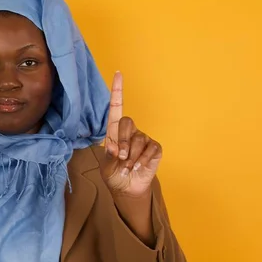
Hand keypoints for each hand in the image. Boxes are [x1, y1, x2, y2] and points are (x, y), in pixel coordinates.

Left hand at [101, 71, 162, 197]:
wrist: (127, 188)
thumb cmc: (115, 174)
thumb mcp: (107, 166)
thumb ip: (109, 156)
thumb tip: (115, 148)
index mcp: (114, 132)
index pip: (116, 107)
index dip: (117, 90)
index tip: (118, 73)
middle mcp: (129, 131)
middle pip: (126, 122)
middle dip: (123, 142)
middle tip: (121, 159)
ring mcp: (143, 138)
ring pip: (138, 139)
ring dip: (132, 156)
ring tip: (128, 167)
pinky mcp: (154, 147)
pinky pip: (150, 149)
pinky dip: (143, 160)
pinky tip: (138, 167)